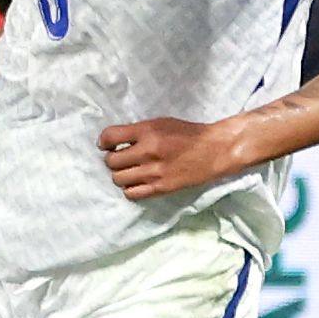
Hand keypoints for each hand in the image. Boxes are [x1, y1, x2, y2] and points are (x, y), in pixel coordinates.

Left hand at [98, 115, 241, 200]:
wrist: (214, 151)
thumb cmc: (187, 134)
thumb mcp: (161, 123)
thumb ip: (137, 132)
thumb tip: (110, 142)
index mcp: (148, 131)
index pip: (109, 136)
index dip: (104, 141)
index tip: (107, 144)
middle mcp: (148, 152)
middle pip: (110, 161)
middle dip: (113, 159)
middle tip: (122, 158)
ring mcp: (154, 172)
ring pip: (117, 179)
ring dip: (120, 174)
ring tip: (130, 170)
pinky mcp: (161, 188)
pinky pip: (131, 194)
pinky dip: (130, 189)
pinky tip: (137, 182)